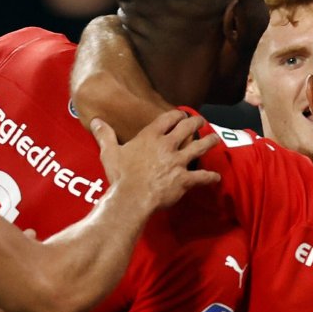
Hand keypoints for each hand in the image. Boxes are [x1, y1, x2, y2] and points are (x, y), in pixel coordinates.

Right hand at [93, 111, 220, 210]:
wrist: (131, 197)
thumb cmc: (120, 176)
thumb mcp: (109, 152)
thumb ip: (105, 135)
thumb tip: (96, 121)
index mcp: (150, 137)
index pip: (167, 119)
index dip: (176, 115)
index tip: (181, 114)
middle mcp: (167, 146)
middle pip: (187, 128)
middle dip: (196, 122)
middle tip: (201, 121)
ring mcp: (178, 162)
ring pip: (199, 147)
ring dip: (210, 142)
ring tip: (216, 138)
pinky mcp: (185, 179)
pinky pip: (202, 177)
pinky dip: (210, 177)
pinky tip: (216, 177)